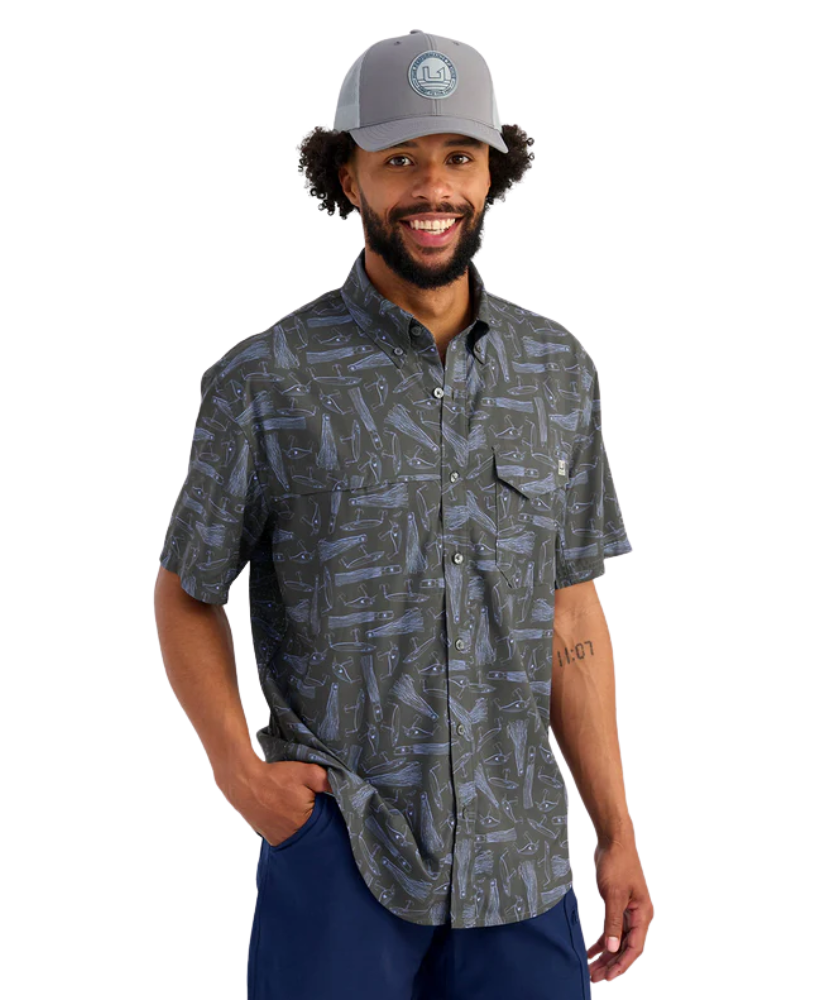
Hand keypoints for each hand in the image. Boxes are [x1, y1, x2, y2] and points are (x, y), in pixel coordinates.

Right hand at [215, 759, 333, 847]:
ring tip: (292, 806)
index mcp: (304, 826)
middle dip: (312, 819)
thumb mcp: (307, 772)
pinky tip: (280, 811)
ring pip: (294, 833)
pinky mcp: (262, 834)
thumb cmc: (276, 778)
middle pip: (309, 831)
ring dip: (296, 823)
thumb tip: (341, 788)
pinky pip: (280, 832)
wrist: (242, 781)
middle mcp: (289, 838)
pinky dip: (282, 824)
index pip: (324, 825)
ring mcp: (274, 839)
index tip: (324, 803)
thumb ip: (327, 782)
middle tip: (308, 803)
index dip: (326, 813)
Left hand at [587, 836, 653, 983]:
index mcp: (643, 915)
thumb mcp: (613, 894)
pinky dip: (601, 941)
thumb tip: (613, 948)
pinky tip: (590, 951)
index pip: (635, 947)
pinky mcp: (615, 906)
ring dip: (604, 955)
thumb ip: (613, 922)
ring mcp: (627, 912)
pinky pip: (610, 930)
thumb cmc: (617, 864)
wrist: (613, 840)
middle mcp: (638, 916)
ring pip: (617, 941)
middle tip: (594, 978)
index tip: (608, 978)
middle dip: (611, 964)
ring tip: (590, 970)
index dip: (622, 964)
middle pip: (625, 947)